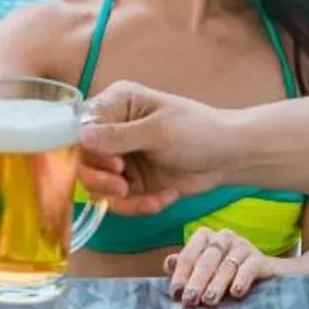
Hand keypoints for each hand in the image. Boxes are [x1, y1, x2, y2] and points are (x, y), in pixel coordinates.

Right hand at [78, 82, 237, 213]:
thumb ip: (118, 136)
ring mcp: (121, 158)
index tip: (112, 164)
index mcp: (117, 104)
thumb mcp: (158, 131)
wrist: (229, 157)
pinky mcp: (132, 183)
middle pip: (84, 159)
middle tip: (122, 186)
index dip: (87, 149)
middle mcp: (112, 130)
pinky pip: (120, 201)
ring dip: (120, 197)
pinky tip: (166, 198)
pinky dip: (139, 205)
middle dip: (101, 177)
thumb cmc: (197, 131)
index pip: (81, 126)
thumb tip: (79, 136)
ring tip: (149, 198)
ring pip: (98, 185)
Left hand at [166, 227, 274, 305]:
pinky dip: (241, 280)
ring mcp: (243, 246)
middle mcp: (224, 237)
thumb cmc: (224, 275)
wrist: (262, 277)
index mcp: (205, 237)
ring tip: (209, 301)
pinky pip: (249, 268)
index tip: (176, 293)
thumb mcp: (203, 271)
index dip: (181, 274)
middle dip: (197, 281)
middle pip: (207, 259)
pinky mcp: (260, 259)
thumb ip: (186, 267)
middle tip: (190, 300)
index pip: (189, 254)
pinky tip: (236, 293)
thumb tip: (169, 263)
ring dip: (217, 284)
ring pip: (227, 265)